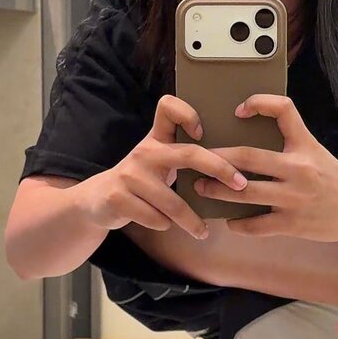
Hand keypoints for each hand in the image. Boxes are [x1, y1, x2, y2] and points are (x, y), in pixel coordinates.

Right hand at [70, 95, 247, 239]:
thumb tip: (233, 167)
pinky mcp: (118, 198)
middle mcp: (144, 152)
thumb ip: (182, 154)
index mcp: (156, 139)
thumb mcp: (157, 159)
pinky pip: (156, 218)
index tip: (203, 133)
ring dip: (191, 220)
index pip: (168, 107)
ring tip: (203, 231)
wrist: (96, 201)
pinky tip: (164, 225)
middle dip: (220, 169)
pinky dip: (165, 225)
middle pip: (189, 154)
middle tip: (241, 185)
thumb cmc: (140, 181)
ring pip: (173, 202)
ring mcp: (130, 175)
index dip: (188, 114)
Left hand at [193, 94, 337, 240]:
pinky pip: (256, 225)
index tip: (239, 111)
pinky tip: (230, 220)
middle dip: (217, 158)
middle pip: (248, 157)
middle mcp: (299, 169)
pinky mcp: (292, 224)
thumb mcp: (315, 150)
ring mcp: (294, 198)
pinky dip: (238, 224)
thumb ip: (288, 142)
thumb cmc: (334, 178)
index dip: (259, 103)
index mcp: (305, 145)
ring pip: (244, 193)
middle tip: (196, 159)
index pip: (283, 110)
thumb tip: (247, 138)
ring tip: (202, 188)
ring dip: (217, 190)